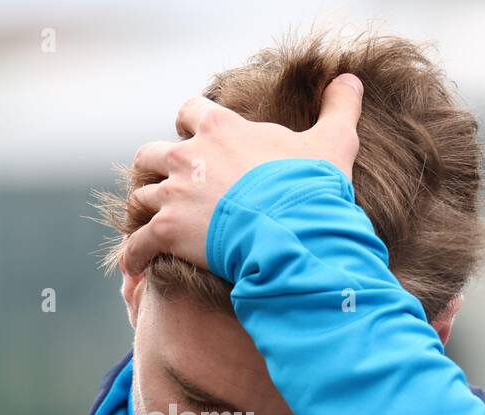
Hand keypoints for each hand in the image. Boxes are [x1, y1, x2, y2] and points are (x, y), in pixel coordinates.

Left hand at [122, 73, 364, 275]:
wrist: (292, 232)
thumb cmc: (310, 187)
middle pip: (151, 153)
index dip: (190, 124)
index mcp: (219, 128)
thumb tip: (350, 78)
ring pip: (141, 197)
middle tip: (170, 184)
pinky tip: (135, 266)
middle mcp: (187, 156)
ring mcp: (173, 194)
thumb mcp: (332, 142)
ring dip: (144, 210)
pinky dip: (134, 254)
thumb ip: (338, 108)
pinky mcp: (167, 231)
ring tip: (151, 225)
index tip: (194, 136)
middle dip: (157, 167)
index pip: (190, 110)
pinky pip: (138, 243)